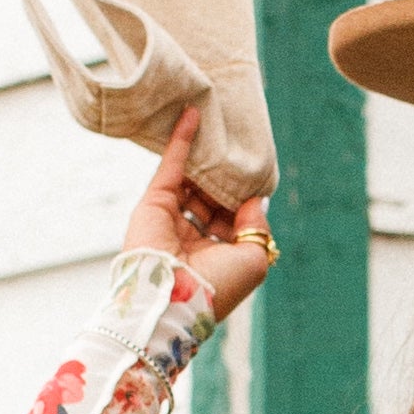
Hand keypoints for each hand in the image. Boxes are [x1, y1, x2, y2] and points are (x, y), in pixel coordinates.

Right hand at [124, 106, 275, 322]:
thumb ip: (258, 227)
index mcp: (219, 253)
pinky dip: (183, 141)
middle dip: (226, 171)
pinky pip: (172, 167)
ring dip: (206, 153)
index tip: (259, 167)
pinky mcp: (154, 203)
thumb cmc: (218, 285)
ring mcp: (173, 218)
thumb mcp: (254, 258)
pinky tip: (193, 115)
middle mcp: (195, 236)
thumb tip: (257, 199)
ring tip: (221, 121)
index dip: (247, 194)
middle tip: (240, 139)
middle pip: (214, 195)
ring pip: (193, 179)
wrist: (172, 298)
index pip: (235, 216)